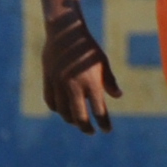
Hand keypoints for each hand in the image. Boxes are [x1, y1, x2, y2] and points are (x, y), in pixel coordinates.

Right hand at [42, 5, 119, 131]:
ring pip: (63, 111)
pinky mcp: (48, 81)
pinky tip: (62, 111)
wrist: (65, 34)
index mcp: (92, 84)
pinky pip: (51, 101)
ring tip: (77, 122)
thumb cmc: (87, 49)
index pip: (99, 111)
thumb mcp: (102, 64)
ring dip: (71, 119)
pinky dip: (57, 109)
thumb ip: (109, 81)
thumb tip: (118, 96)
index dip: (104, 123)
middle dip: (86, 127)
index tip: (107, 130)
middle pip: (79, 117)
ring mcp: (59, 84)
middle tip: (91, 132)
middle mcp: (75, 87)